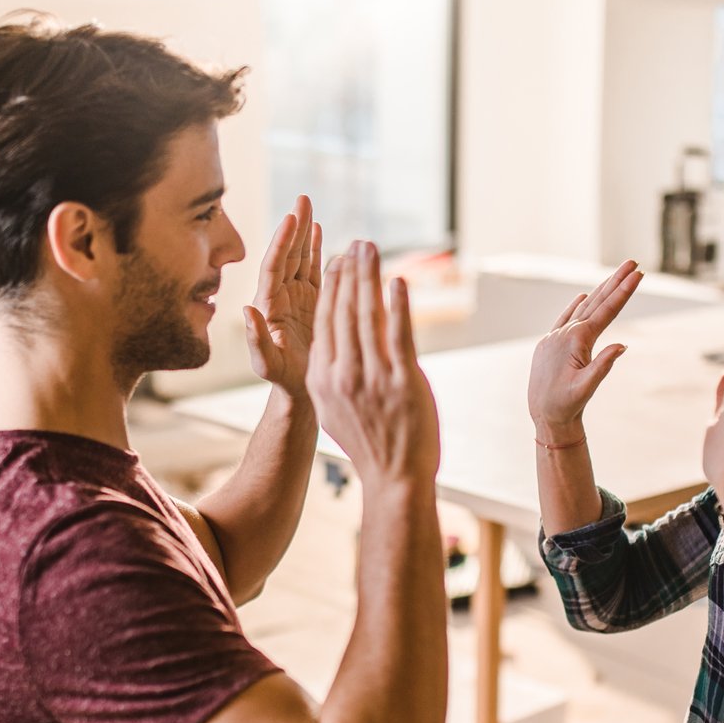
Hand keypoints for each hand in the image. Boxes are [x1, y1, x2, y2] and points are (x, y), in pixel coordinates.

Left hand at [246, 195, 321, 396]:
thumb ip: (255, 339)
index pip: (275, 266)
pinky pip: (314, 270)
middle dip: (295, 226)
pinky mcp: (312, 302)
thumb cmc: (282, 381)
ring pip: (301, 258)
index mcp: (269, 306)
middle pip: (288, 254)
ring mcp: (296, 297)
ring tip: (309, 207)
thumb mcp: (266, 364)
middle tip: (303, 198)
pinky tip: (321, 231)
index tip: (291, 218)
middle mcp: (281, 296)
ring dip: (305, 233)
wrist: (299, 391)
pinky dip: (317, 249)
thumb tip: (246, 308)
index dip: (282, 242)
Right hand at [307, 241, 439, 488]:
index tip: (339, 262)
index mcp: (322, 378)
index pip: (325, 322)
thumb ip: (330, 376)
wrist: (394, 478)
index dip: (333, 289)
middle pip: (343, 312)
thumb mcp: (335, 410)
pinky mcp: (401, 382)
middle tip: (357, 244)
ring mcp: (371, 378)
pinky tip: (398, 281)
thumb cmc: (370, 443)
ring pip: (367, 316)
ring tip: (371, 249)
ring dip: (369, 277)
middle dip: (349, 273)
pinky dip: (397, 305)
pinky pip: (398, 335)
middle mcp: (342, 375)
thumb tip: (330, 351)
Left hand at [528, 261, 640, 442]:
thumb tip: (622, 345)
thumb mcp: (586, 388)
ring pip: (582, 307)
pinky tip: (584, 295)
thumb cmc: (565, 404)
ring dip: (600, 291)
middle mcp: (565, 333)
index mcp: (576, 340)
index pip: (607, 311)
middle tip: (633, 263)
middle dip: (616, 282)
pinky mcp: (550, 343)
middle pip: (596, 302)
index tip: (638, 274)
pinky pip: (566, 318)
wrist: (543, 415)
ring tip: (616, 275)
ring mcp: (555, 336)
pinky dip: (577, 306)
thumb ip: (602, 366)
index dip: (624, 292)